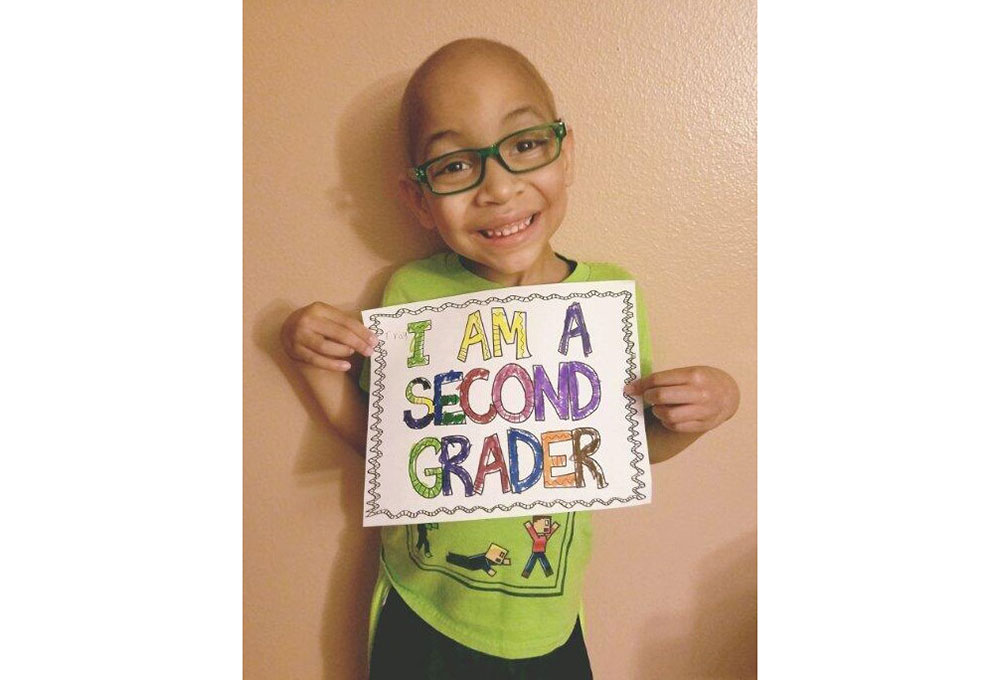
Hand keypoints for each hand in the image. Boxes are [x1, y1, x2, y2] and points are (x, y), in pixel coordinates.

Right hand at [280, 302, 377, 371]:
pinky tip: (345, 366)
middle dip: (358, 343)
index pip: (346, 321)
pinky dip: (333, 365)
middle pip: (339, 333)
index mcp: (319, 309)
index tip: (374, 340)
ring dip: (344, 352)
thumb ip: (342, 323)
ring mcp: (300, 336)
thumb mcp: (325, 315)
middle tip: (370, 351)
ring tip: (353, 353)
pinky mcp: (295, 351)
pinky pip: (317, 360)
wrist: (285, 327)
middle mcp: (308, 321)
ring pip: (327, 347)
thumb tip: (367, 336)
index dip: (362, 332)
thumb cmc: (313, 322)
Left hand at [625, 366, 739, 433]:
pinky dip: (667, 422)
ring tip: (659, 407)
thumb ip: (667, 379)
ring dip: (658, 411)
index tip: (630, 388)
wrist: (729, 394)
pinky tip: (669, 416)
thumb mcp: (689, 372)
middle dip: (648, 397)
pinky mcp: (703, 424)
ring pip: (668, 415)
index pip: (659, 380)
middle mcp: (699, 393)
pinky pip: (676, 426)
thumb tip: (636, 386)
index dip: (641, 385)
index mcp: (694, 375)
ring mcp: (703, 410)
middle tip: (647, 397)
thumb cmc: (703, 381)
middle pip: (661, 396)